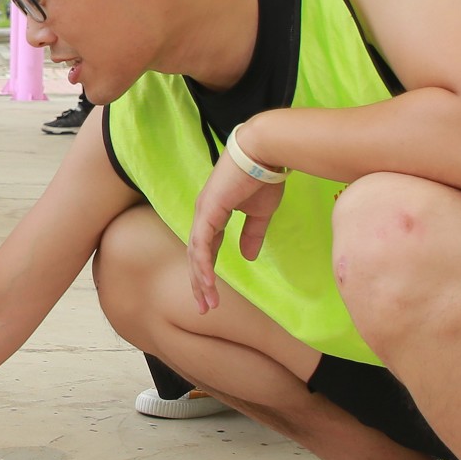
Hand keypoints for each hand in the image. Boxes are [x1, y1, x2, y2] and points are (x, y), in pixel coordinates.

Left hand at [185, 144, 283, 314]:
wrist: (264, 152)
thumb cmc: (262, 177)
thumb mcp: (259, 213)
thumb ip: (252, 234)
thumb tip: (248, 257)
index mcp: (213, 214)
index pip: (207, 249)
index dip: (208, 272)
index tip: (212, 295)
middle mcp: (203, 215)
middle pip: (196, 255)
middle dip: (199, 283)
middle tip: (205, 307)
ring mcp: (203, 212)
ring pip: (196, 253)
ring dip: (201, 279)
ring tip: (207, 302)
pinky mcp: (208, 210)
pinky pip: (202, 243)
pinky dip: (203, 264)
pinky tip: (207, 281)